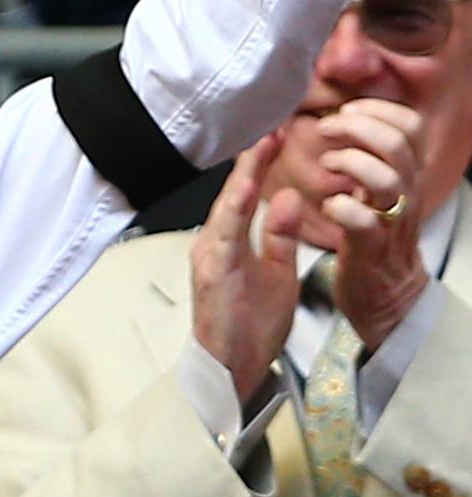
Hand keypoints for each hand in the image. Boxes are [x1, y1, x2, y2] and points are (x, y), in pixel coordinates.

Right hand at [190, 134, 303, 402]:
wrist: (233, 369)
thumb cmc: (250, 325)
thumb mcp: (278, 271)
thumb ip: (279, 235)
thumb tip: (287, 197)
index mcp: (229, 243)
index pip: (246, 196)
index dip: (261, 166)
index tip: (280, 136)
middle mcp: (214, 244)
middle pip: (232, 195)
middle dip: (252, 162)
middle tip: (272, 127)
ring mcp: (210, 258)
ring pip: (226, 209)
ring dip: (244, 178)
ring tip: (262, 149)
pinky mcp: (211, 274)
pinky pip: (224, 237)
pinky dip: (233, 211)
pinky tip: (245, 191)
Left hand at [318, 96, 431, 351]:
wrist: (387, 293)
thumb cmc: (373, 234)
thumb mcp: (377, 189)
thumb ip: (369, 155)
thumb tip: (344, 118)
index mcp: (405, 174)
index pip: (409, 127)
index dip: (378, 110)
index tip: (346, 108)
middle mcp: (404, 193)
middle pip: (397, 145)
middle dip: (358, 127)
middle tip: (326, 129)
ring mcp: (390, 221)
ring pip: (387, 178)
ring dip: (350, 161)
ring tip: (327, 164)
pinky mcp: (369, 248)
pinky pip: (363, 221)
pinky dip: (341, 206)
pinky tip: (327, 204)